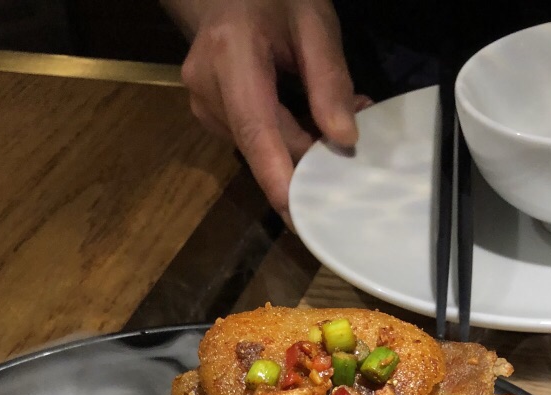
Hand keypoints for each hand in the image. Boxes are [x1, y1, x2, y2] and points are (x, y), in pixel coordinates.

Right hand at [164, 0, 360, 215]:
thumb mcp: (314, 22)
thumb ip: (329, 79)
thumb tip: (344, 139)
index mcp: (231, 55)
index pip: (256, 129)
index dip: (278, 177)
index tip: (300, 215)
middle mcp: (206, 86)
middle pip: (260, 145)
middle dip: (304, 161)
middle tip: (349, 160)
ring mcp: (201, 104)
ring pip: (256, 147)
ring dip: (296, 148)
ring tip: (331, 128)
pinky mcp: (206, 115)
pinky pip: (250, 141)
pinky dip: (281, 140)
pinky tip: (303, 123)